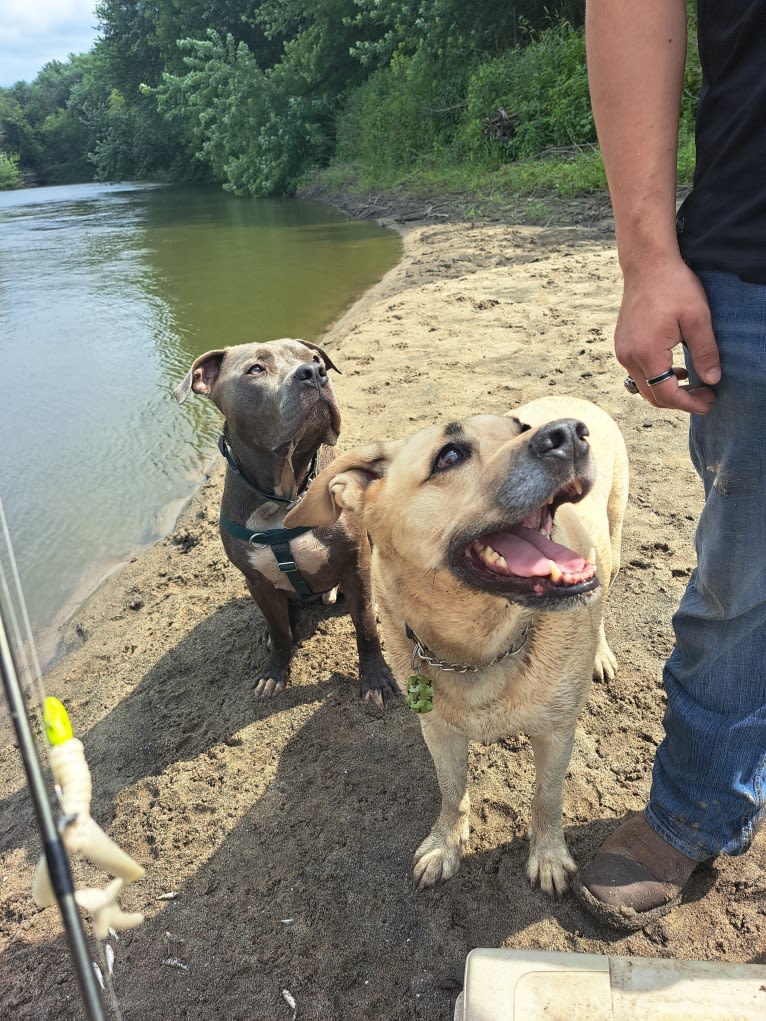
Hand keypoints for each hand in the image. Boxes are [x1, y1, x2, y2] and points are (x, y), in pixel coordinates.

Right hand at [616, 256, 720, 413]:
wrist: (646, 264)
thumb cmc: (673, 286)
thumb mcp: (698, 318)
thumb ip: (705, 352)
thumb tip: (713, 380)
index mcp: (647, 353)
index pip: (667, 394)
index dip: (689, 403)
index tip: (709, 402)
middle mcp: (629, 357)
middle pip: (652, 396)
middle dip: (680, 401)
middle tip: (705, 395)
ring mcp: (622, 351)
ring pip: (644, 386)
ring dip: (668, 390)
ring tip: (692, 382)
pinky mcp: (622, 345)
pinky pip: (638, 372)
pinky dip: (657, 378)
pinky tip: (675, 368)